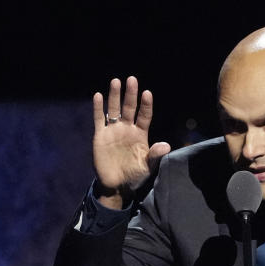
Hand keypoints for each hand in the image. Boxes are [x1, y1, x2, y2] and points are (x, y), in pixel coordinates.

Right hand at [92, 76, 170, 208]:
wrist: (117, 186)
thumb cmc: (135, 176)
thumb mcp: (148, 167)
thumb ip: (155, 156)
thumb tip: (166, 145)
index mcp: (140, 134)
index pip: (144, 116)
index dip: (146, 105)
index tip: (147, 93)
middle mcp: (127, 129)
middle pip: (129, 108)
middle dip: (130, 94)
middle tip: (132, 79)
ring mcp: (113, 131)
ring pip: (114, 109)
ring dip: (115, 96)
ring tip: (116, 81)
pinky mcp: (100, 136)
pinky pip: (99, 119)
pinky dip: (98, 108)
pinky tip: (98, 96)